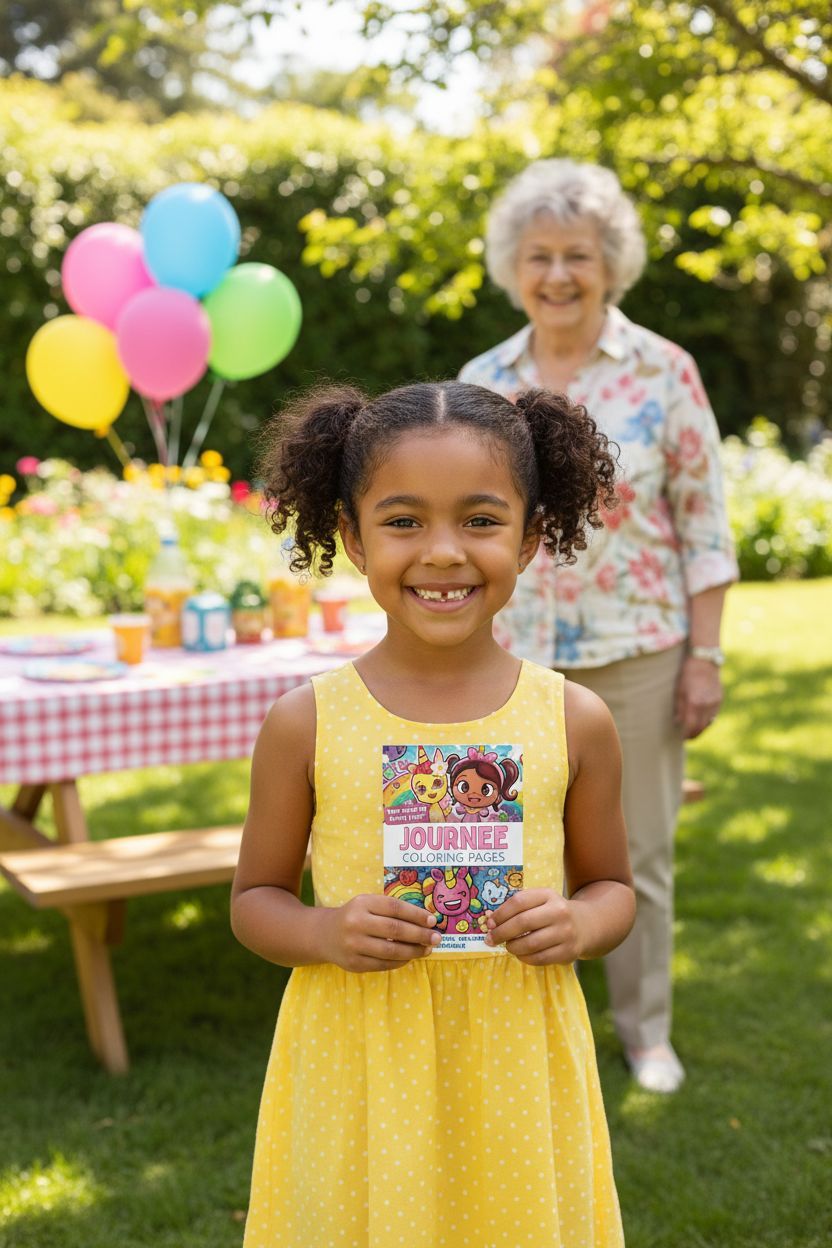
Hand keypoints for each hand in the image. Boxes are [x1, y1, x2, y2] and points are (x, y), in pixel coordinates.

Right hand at [321, 894, 440, 972]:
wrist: (324, 935)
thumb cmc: (355, 916)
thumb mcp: (368, 904)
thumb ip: (391, 910)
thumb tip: (425, 922)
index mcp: (362, 903)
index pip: (394, 907)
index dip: (416, 914)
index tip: (432, 921)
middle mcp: (356, 923)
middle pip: (395, 929)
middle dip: (419, 934)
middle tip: (436, 938)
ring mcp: (353, 945)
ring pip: (391, 950)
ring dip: (413, 951)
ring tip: (426, 950)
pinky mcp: (354, 963)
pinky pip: (383, 964)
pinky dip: (400, 961)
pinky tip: (409, 957)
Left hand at [484, 889, 584, 964]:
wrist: (584, 925)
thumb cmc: (551, 913)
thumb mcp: (539, 901)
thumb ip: (517, 908)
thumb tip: (490, 922)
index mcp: (548, 895)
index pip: (518, 902)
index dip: (500, 914)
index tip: (489, 923)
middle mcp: (559, 911)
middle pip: (522, 923)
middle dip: (502, 933)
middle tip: (491, 939)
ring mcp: (565, 932)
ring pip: (530, 943)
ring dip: (513, 947)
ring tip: (508, 946)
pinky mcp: (568, 951)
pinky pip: (539, 958)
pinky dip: (525, 958)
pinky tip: (521, 954)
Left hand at [674, 655, 722, 739]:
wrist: (704, 661)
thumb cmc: (687, 675)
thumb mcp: (678, 691)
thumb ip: (679, 708)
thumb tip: (678, 722)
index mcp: (694, 703)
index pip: (690, 726)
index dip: (685, 734)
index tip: (680, 738)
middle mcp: (706, 705)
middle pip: (701, 728)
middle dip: (693, 735)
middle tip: (686, 737)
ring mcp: (714, 703)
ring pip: (708, 723)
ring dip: (700, 729)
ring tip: (692, 730)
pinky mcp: (719, 700)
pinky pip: (713, 715)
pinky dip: (707, 720)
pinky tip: (700, 719)